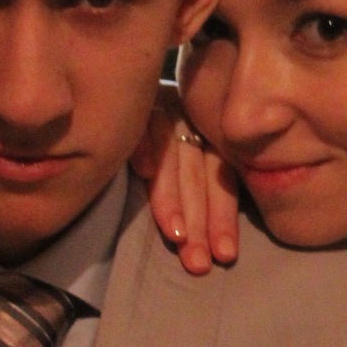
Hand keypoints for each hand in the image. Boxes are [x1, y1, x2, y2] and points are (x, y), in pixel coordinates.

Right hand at [130, 87, 239, 274]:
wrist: (122, 84)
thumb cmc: (157, 139)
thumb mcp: (186, 159)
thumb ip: (200, 185)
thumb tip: (220, 244)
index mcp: (209, 136)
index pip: (221, 181)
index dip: (223, 218)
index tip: (224, 255)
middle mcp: (191, 121)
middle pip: (198, 175)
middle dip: (200, 221)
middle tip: (197, 262)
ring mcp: (163, 107)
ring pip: (173, 157)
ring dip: (172, 197)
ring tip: (176, 234)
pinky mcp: (135, 100)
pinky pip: (141, 122)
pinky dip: (143, 146)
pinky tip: (143, 171)